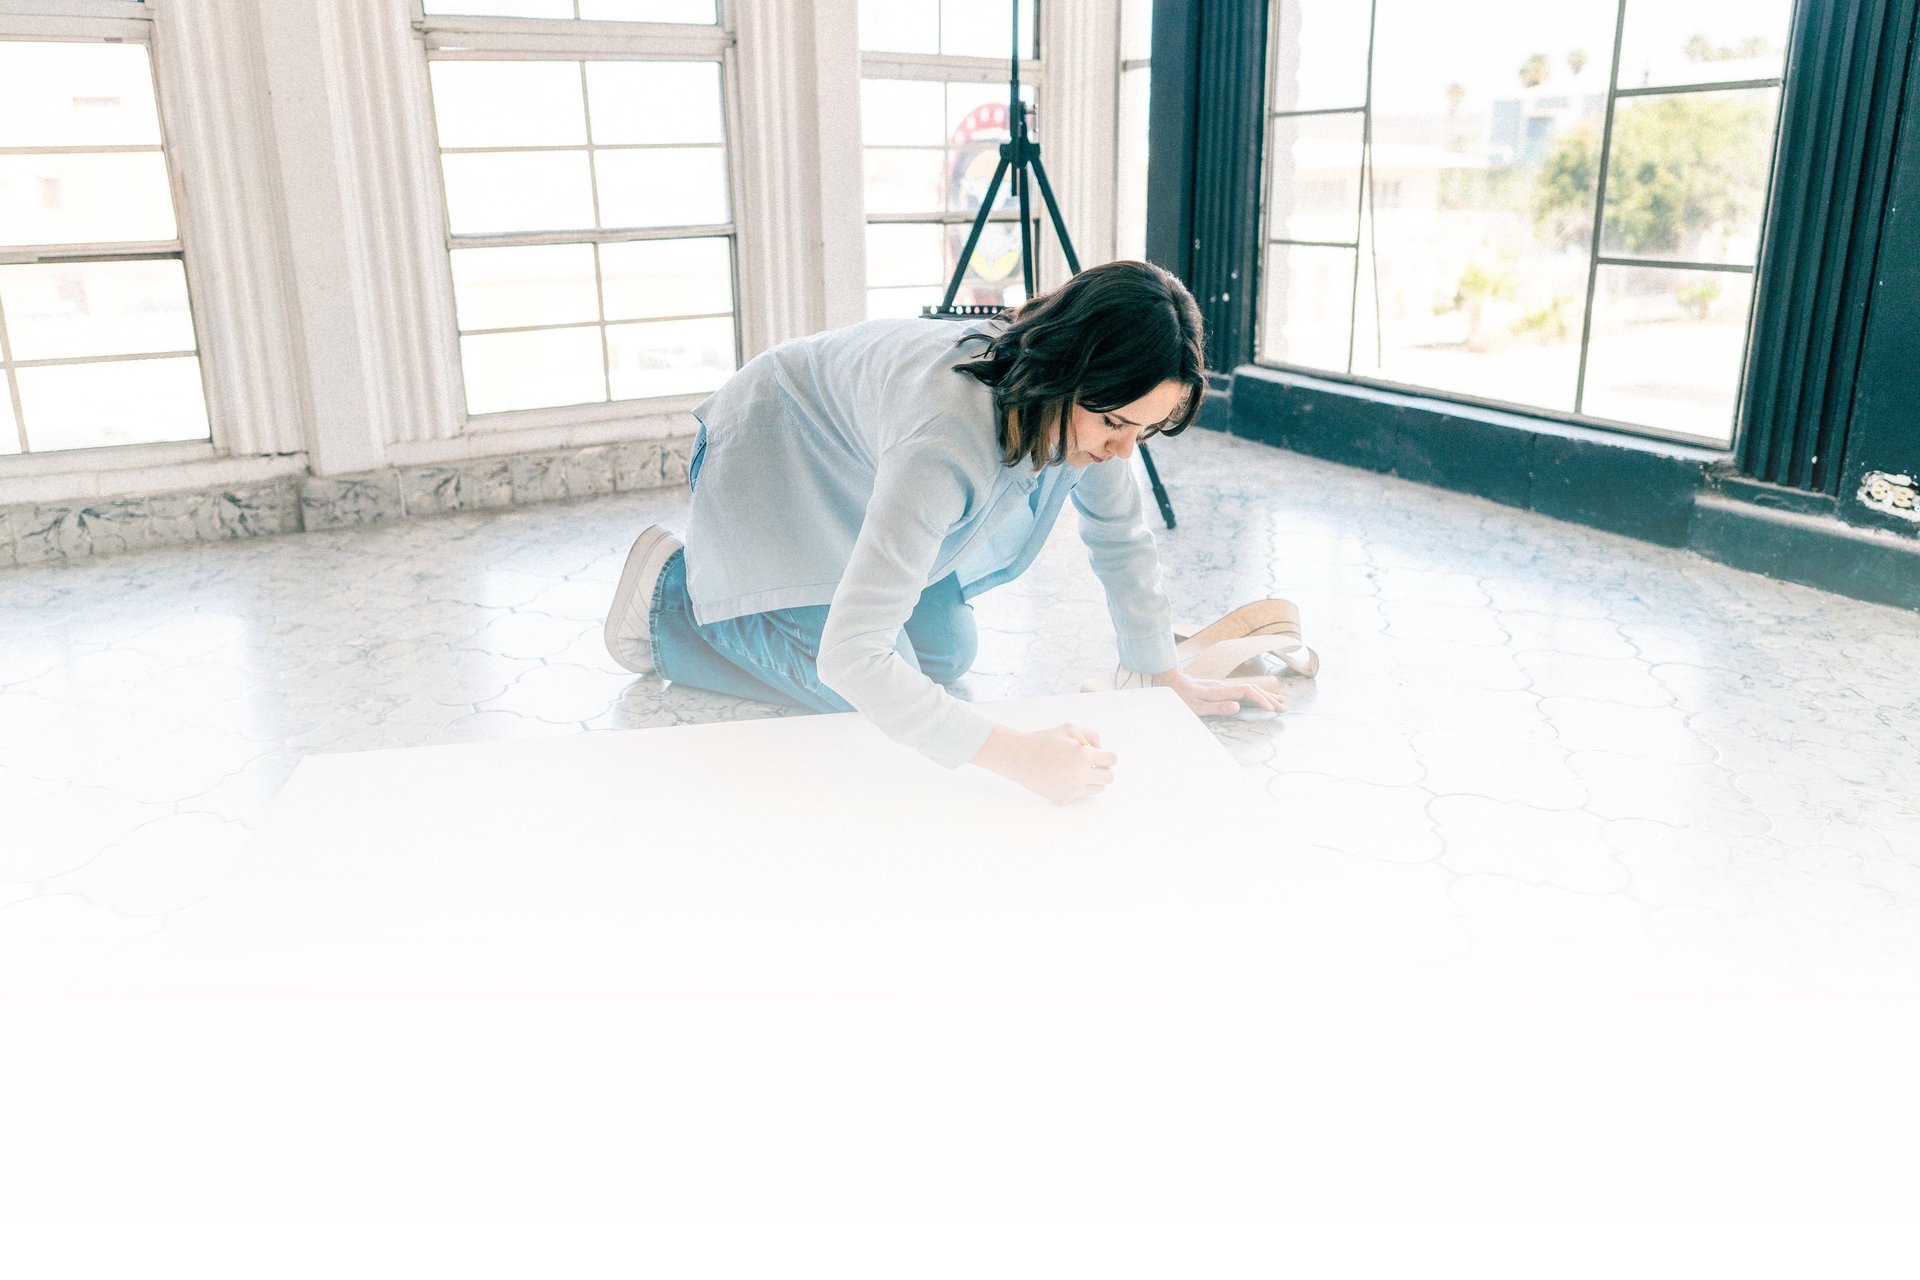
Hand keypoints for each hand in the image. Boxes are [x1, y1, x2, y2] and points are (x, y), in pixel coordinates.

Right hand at [969, 723, 1117, 804]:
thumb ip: (1091, 737)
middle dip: (1103, 769)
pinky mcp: (1063, 799)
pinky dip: (1076, 786)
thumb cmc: (1044, 740)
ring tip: (1077, 770)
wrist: (1019, 757)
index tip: (1100, 754)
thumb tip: (1101, 750)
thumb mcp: (1070, 729)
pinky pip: (1080, 794)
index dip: (1107, 755)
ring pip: (1097, 788)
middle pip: (1109, 778)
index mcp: (1083, 756)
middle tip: (1092, 764)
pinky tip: (1061, 777)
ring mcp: (1072, 790)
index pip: (1112, 760)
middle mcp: (1080, 776)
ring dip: (1093, 779)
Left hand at [1149, 668, 1284, 715]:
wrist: (1172, 682)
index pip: (1248, 692)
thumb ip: (1217, 706)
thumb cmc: (1183, 697)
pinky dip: (1257, 694)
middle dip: (1270, 699)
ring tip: (1282, 702)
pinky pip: (1245, 690)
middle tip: (1284, 709)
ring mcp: (1225, 686)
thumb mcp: (1197, 706)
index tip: (1271, 709)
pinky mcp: (1223, 688)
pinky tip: (1262, 697)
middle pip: (1254, 690)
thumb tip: (1238, 707)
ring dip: (1267, 696)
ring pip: (1251, 689)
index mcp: (1222, 690)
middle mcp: (1226, 686)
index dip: (1261, 699)